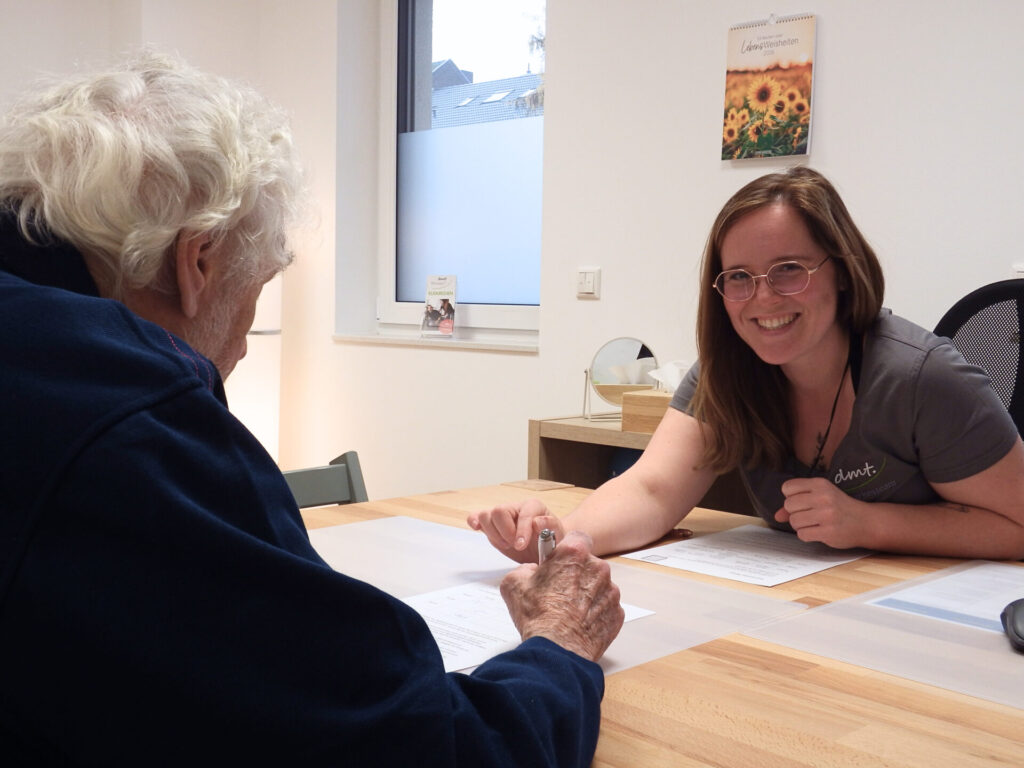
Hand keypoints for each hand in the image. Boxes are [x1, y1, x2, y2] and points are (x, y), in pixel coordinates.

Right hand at [467, 499, 564, 563]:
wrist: (544, 548)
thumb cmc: (551, 539)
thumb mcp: (557, 534)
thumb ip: (551, 525)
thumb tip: (537, 521)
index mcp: (533, 506)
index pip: (523, 513)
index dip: (521, 530)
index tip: (521, 545)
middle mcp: (515, 507)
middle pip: (499, 511)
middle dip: (504, 531)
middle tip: (514, 545)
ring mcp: (501, 516)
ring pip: (486, 515)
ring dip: (493, 534)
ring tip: (506, 544)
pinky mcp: (491, 525)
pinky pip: (476, 517)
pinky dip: (473, 522)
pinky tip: (476, 528)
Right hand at [499, 531, 623, 661]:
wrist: (558, 649)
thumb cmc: (538, 616)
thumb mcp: (513, 584)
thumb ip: (524, 569)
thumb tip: (531, 571)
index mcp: (574, 554)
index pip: (577, 538)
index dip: (567, 549)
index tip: (559, 559)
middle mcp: (597, 568)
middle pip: (588, 564)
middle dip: (576, 574)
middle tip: (558, 590)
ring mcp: (611, 591)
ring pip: (598, 586)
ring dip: (586, 594)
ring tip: (568, 611)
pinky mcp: (617, 613)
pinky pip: (606, 607)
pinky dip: (595, 613)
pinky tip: (579, 622)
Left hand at [776, 477, 867, 548]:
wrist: (865, 522)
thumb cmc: (839, 507)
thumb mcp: (820, 497)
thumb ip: (797, 502)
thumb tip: (777, 515)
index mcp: (820, 484)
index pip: (787, 487)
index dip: (790, 497)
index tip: (802, 502)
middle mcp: (823, 497)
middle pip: (788, 505)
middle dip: (794, 513)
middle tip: (808, 515)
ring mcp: (826, 515)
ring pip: (794, 521)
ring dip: (800, 525)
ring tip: (814, 524)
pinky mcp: (828, 531)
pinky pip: (802, 534)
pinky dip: (807, 535)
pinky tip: (818, 531)